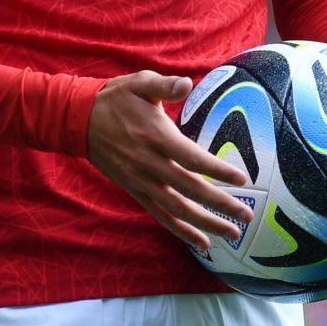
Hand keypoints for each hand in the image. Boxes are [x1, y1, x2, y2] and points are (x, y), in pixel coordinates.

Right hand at [88, 70, 252, 252]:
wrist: (79, 120)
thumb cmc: (116, 99)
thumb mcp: (140, 83)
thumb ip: (165, 85)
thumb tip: (187, 83)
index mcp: (155, 136)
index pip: (191, 158)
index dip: (216, 170)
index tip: (241, 179)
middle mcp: (149, 164)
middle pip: (190, 189)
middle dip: (220, 204)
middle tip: (246, 216)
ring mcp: (141, 181)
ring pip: (177, 209)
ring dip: (206, 224)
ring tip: (233, 234)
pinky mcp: (135, 190)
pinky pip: (161, 215)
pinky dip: (181, 230)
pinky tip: (202, 242)